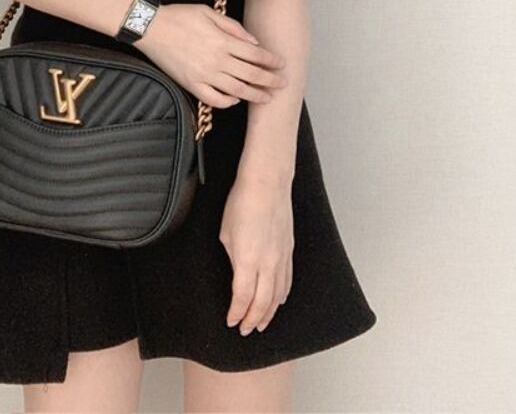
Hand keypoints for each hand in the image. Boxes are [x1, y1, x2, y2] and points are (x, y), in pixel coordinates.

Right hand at [133, 3, 287, 107]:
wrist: (151, 28)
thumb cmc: (179, 17)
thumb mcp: (209, 13)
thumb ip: (233, 28)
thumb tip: (253, 42)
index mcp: (223, 42)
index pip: (256, 55)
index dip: (271, 61)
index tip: (281, 64)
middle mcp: (217, 61)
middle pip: (251, 75)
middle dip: (270, 80)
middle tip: (282, 84)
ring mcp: (204, 75)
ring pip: (237, 90)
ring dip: (255, 95)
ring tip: (267, 98)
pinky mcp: (191, 84)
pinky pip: (214, 99)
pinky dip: (228, 102)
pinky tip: (236, 99)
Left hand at [220, 174, 293, 334]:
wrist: (266, 184)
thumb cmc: (242, 203)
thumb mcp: (226, 233)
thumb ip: (232, 257)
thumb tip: (236, 270)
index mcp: (247, 261)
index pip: (242, 297)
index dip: (236, 313)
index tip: (231, 322)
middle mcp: (268, 264)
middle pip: (262, 303)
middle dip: (252, 319)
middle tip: (245, 330)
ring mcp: (282, 258)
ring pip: (277, 295)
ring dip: (269, 312)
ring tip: (261, 323)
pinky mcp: (289, 250)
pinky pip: (287, 281)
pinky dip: (282, 296)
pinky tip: (278, 301)